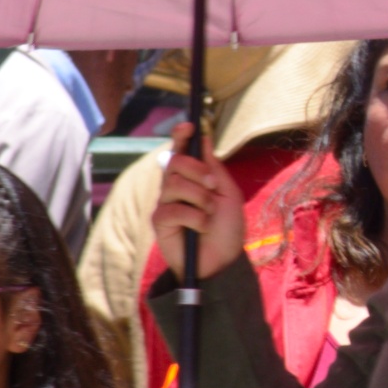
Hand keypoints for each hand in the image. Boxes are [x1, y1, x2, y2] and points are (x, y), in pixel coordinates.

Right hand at [151, 132, 247, 278]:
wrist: (222, 261)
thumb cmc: (226, 229)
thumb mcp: (228, 195)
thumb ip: (215, 168)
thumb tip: (204, 139)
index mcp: (192, 178)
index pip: (180, 151)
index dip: (181, 137)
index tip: (188, 127)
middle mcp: (175, 187)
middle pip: (175, 162)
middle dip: (198, 171)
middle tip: (214, 187)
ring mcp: (166, 203)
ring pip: (174, 184)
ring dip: (200, 197)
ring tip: (210, 213)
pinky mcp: (159, 222)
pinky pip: (172, 208)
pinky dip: (194, 217)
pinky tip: (200, 228)